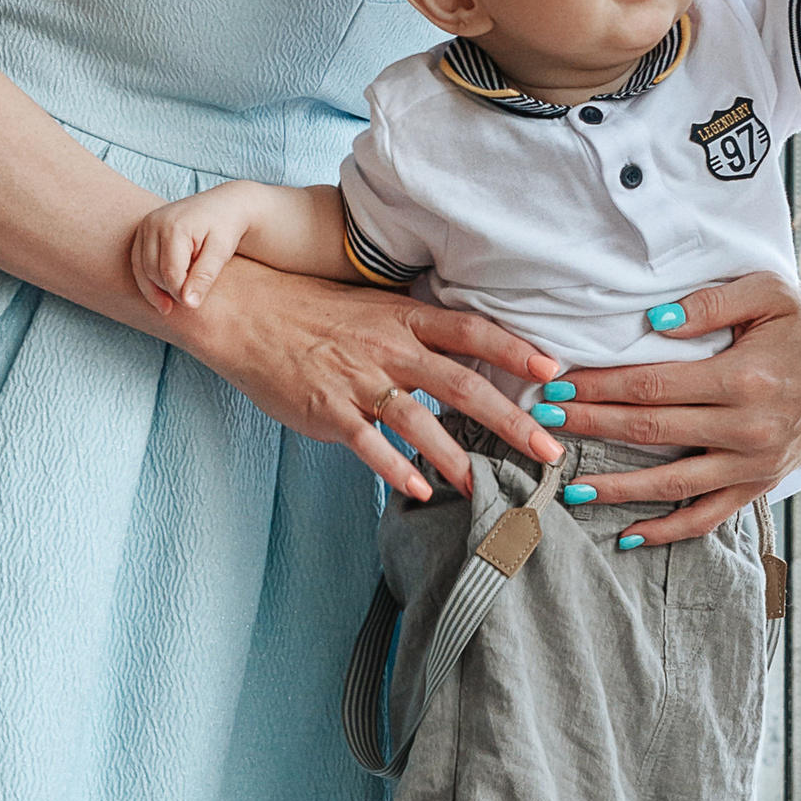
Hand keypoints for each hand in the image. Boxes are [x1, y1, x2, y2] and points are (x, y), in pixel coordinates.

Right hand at [129, 189, 250, 314]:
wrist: (224, 204)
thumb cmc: (226, 228)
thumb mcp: (221, 252)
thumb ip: (204, 276)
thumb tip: (189, 304)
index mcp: (174, 227)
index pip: (170, 273)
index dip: (181, 294)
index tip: (195, 303)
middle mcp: (154, 222)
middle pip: (152, 271)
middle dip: (168, 291)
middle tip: (187, 302)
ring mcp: (145, 224)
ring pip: (141, 268)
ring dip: (154, 288)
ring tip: (170, 305)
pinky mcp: (143, 229)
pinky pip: (138, 261)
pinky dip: (147, 279)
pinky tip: (161, 294)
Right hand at [185, 261, 556, 505]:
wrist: (247, 312)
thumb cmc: (313, 312)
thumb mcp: (374, 308)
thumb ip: (418, 331)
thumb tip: (466, 355)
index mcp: (404, 319)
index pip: (471, 330)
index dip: (514, 349)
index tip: (554, 371)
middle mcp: (389, 347)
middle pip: (462, 382)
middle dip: (511, 419)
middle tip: (548, 449)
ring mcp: (358, 379)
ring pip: (418, 419)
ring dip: (455, 454)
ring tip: (485, 484)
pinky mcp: (327, 409)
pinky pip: (367, 444)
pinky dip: (395, 468)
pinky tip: (420, 491)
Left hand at [552, 273, 800, 544]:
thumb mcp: (768, 292)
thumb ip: (709, 305)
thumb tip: (653, 322)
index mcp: (741, 378)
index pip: (651, 386)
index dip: (599, 389)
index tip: (558, 388)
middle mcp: (745, 428)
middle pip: (649, 433)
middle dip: (591, 429)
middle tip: (545, 425)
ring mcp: (753, 464)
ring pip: (671, 485)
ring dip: (616, 488)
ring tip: (570, 485)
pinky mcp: (761, 484)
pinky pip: (709, 516)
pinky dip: (669, 531)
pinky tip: (629, 535)